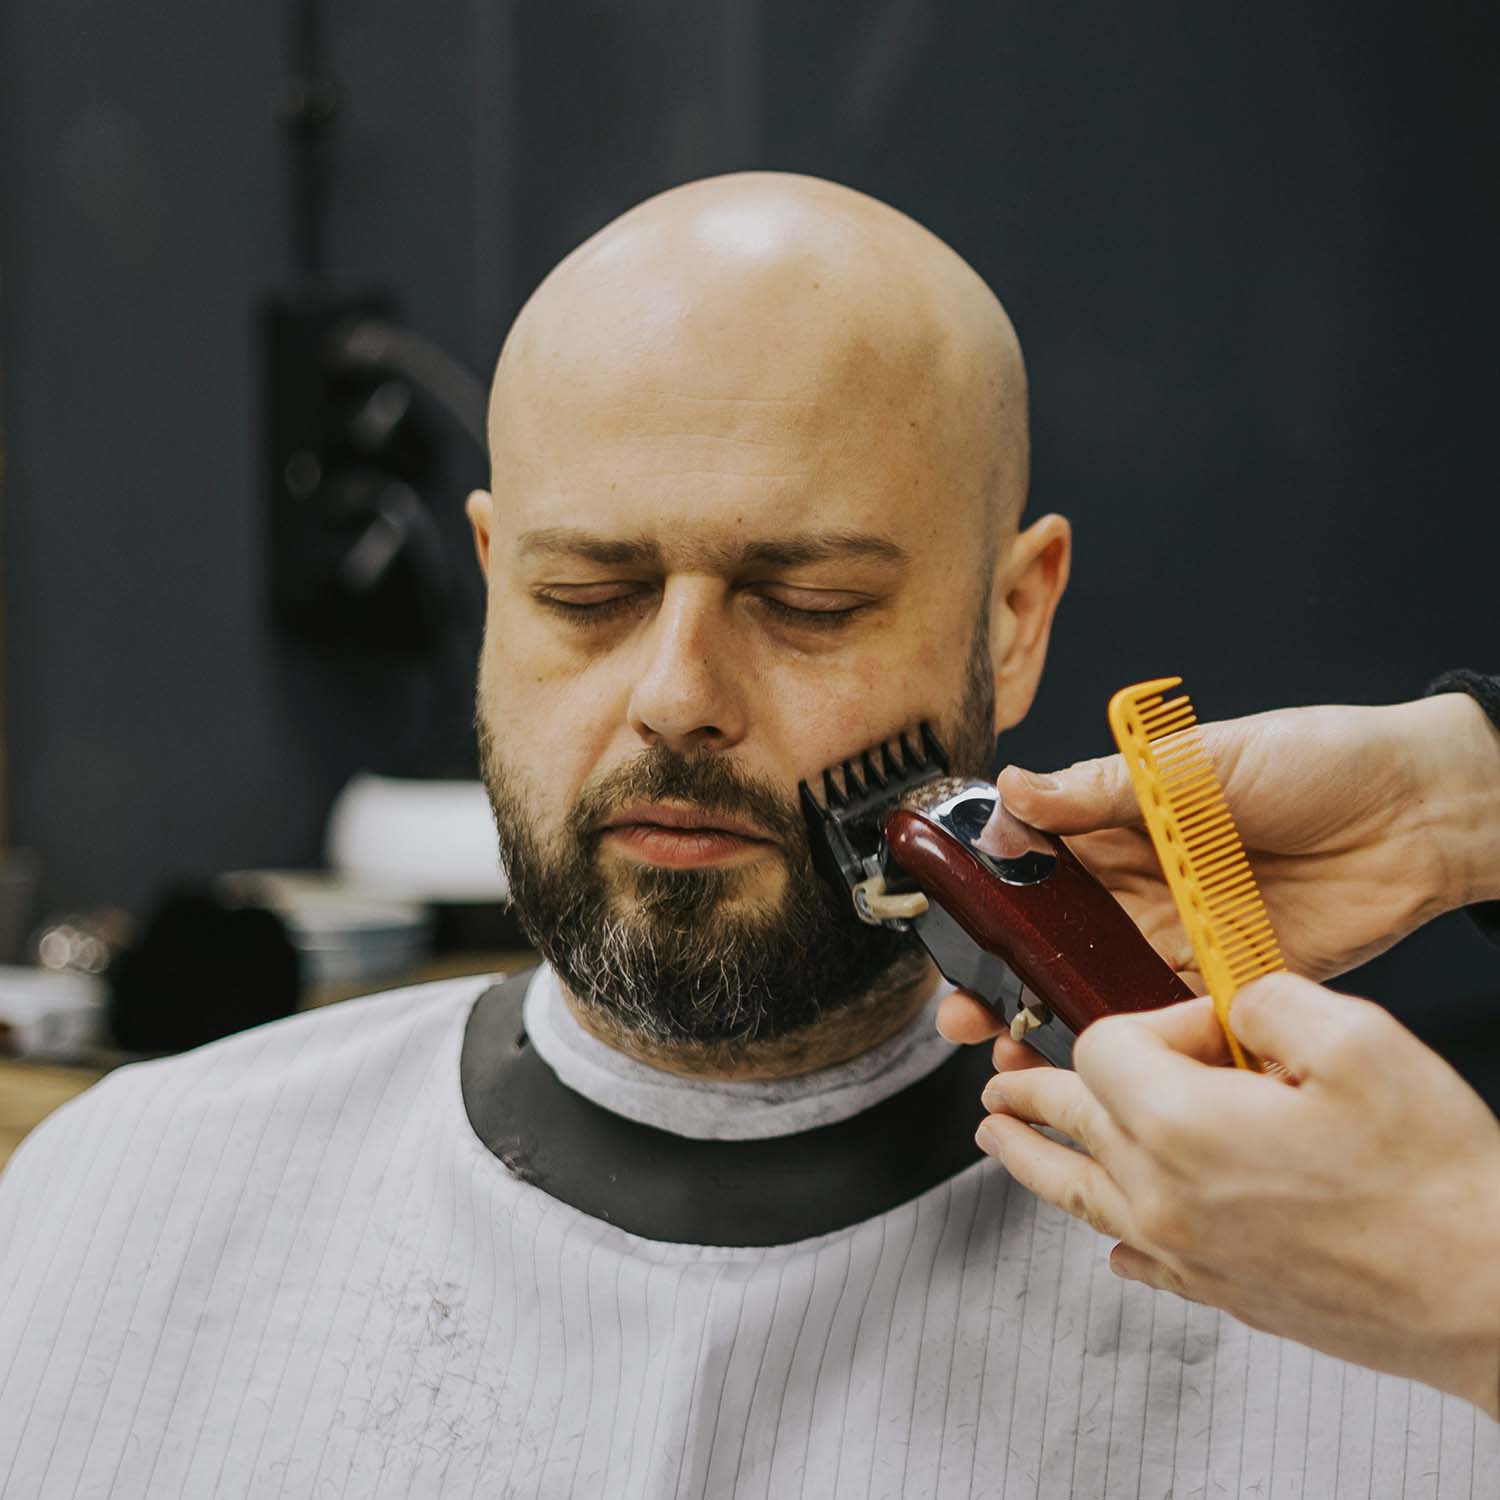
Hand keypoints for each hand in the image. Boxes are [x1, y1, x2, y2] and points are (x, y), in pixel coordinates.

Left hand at [972, 972, 1499, 1416]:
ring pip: (1075, 1192)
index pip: (1103, 1045)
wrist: (1486, 1295)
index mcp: (1181, 1123)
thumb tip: (1226, 1001)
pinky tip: (1107, 1232)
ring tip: (998, 1137)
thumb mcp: (1358, 1040)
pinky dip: (1108, 1230)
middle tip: (1001, 1077)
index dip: (1148, 1019)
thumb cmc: (1435, 1183)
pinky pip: (1134, 1256)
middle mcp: (1162, 1193)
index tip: (1199, 1024)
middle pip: (1068, 1118)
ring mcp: (1183, 1250)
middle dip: (1035, 1084)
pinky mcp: (1215, 1290)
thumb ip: (1268, 998)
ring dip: (1030, 1156)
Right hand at [981, 693, 1499, 993]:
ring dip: (1048, 1011)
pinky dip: (1129, 1038)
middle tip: (960, 1006)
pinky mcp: (1227, 978)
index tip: (949, 922)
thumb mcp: (1197, 761)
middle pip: (1052, 932)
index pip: (1036, 857)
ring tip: (1005, 1043)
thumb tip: (1015, 787)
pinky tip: (1092, 1057)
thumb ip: (1104, 788)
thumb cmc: (1318, 761)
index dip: (988, 892)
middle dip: (999, 970)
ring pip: (1096, 979)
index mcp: (1125, 818)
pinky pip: (1166, 1014)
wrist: (1422, 814)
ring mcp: (1181, 931)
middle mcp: (1144, 879)